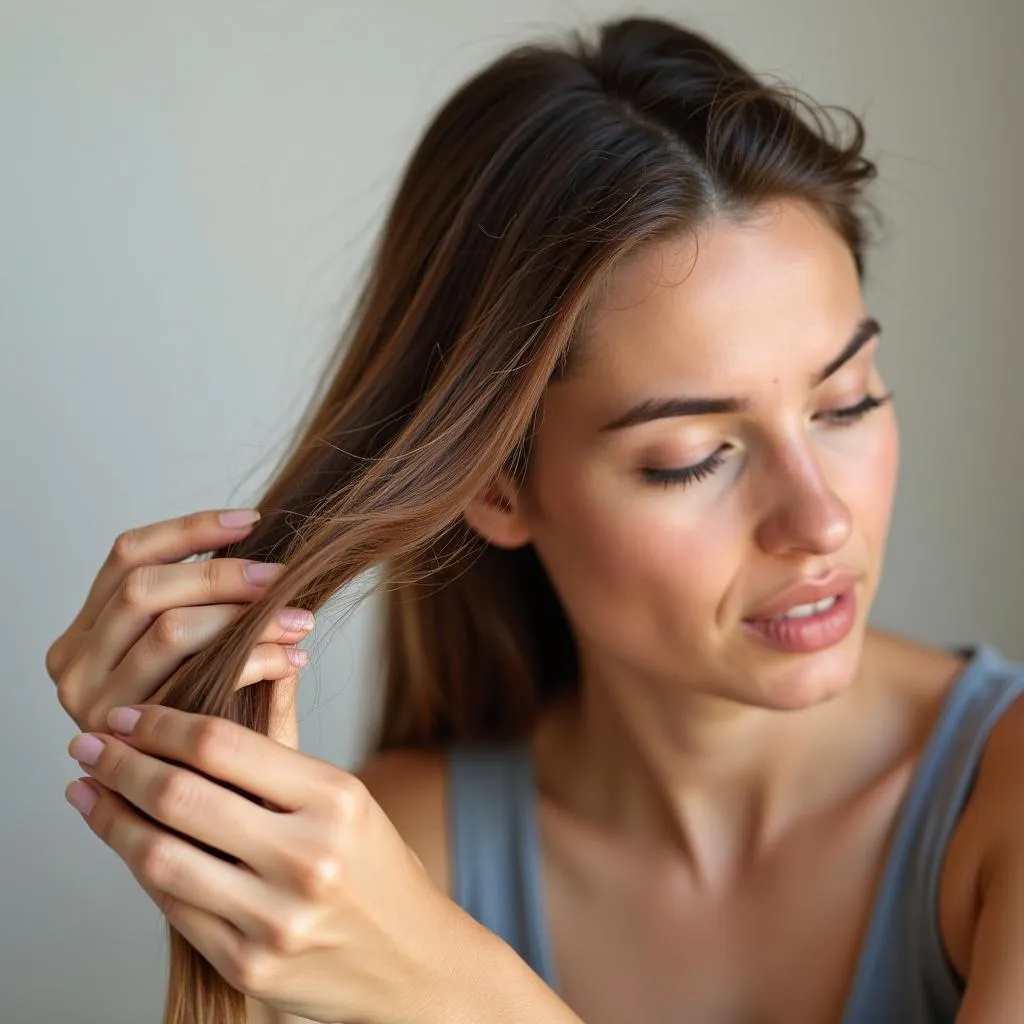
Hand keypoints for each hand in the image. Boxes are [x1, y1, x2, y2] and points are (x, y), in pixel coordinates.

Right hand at [45, 508, 314, 746]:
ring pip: (169, 626)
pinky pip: (196, 673)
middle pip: (145, 586)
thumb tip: (260, 553)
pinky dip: (252, 656)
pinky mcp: (123, 736)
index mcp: (87, 631)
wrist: (216, 812)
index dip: (189, 530)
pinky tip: (292, 659)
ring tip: (298, 619)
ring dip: (245, 615)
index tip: (250, 521)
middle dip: (224, 574)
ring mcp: (89, 702)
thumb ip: (216, 611)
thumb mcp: (207, 659)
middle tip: (283, 578)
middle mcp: (74, 663)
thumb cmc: (219, 726)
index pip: (127, 555)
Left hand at [65, 705, 469, 1023]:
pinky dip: (139, 867)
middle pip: (179, 796)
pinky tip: (126, 841)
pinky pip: (172, 907)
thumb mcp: (347, 798)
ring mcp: (274, 919)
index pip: (222, 745)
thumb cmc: (375, 868)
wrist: (411, 964)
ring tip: (87, 791)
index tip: (127, 715)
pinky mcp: (248, 967)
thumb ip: (283, 747)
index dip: (160, 724)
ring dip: (109, 817)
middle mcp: (306, 858)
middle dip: (119, 764)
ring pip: (158, 856)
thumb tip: (243, 676)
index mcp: (335, 800)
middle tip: (88, 744)